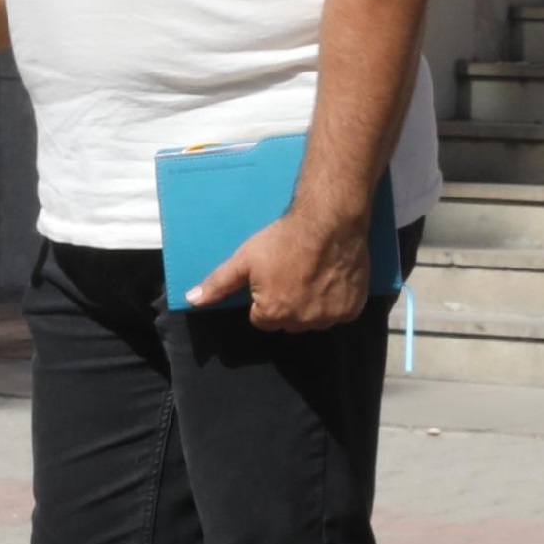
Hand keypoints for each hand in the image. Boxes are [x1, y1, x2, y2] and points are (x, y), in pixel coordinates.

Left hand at [190, 205, 376, 334]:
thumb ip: (218, 284)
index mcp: (273, 313)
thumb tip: (191, 300)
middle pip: (288, 322)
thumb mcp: (244, 259)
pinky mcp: (353, 309)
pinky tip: (331, 278)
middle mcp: (302, 322)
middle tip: (292, 274)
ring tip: (313, 275)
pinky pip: (339, 313)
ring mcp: (330, 317)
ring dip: (312, 305)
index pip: (261, 318)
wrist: (329, 221)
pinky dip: (336, 301)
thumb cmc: (283, 239)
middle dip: (287, 304)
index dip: (263, 298)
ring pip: (314, 320)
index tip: (272, 277)